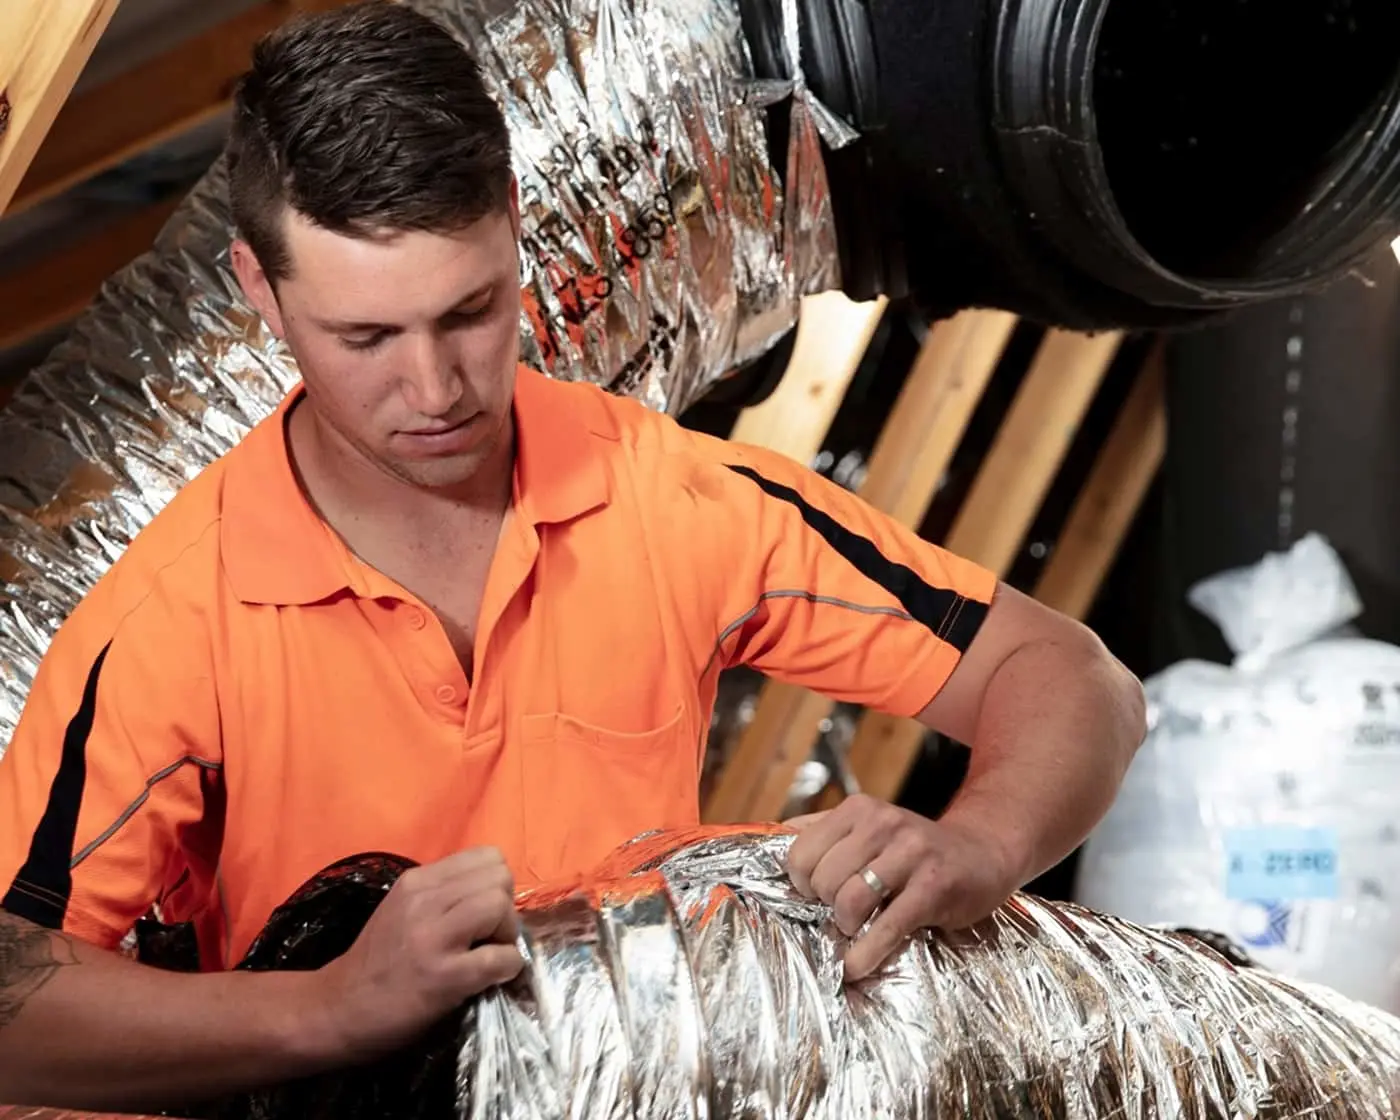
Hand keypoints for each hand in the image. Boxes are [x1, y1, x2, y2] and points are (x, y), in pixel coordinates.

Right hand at [312, 847, 524, 1060]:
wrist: (339, 1009)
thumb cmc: (378, 962)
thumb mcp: (404, 909)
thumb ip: (444, 893)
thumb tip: (497, 893)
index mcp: (417, 881)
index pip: (486, 856)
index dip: (496, 885)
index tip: (484, 913)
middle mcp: (424, 901)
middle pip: (499, 877)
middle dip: (505, 908)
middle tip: (489, 936)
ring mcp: (432, 938)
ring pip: (499, 905)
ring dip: (507, 934)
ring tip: (489, 954)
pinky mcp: (444, 976)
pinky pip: (500, 957)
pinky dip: (507, 967)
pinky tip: (491, 978)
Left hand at [784, 794, 1022, 981]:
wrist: (982, 853)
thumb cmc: (915, 848)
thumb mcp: (871, 826)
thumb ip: (825, 829)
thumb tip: (773, 836)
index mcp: (859, 809)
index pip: (800, 851)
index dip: (801, 882)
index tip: (817, 895)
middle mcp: (883, 824)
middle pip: (823, 880)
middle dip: (825, 906)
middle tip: (842, 912)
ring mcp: (911, 854)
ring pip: (849, 901)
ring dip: (845, 928)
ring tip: (855, 929)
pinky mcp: (933, 887)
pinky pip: (885, 928)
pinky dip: (864, 955)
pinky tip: (857, 966)